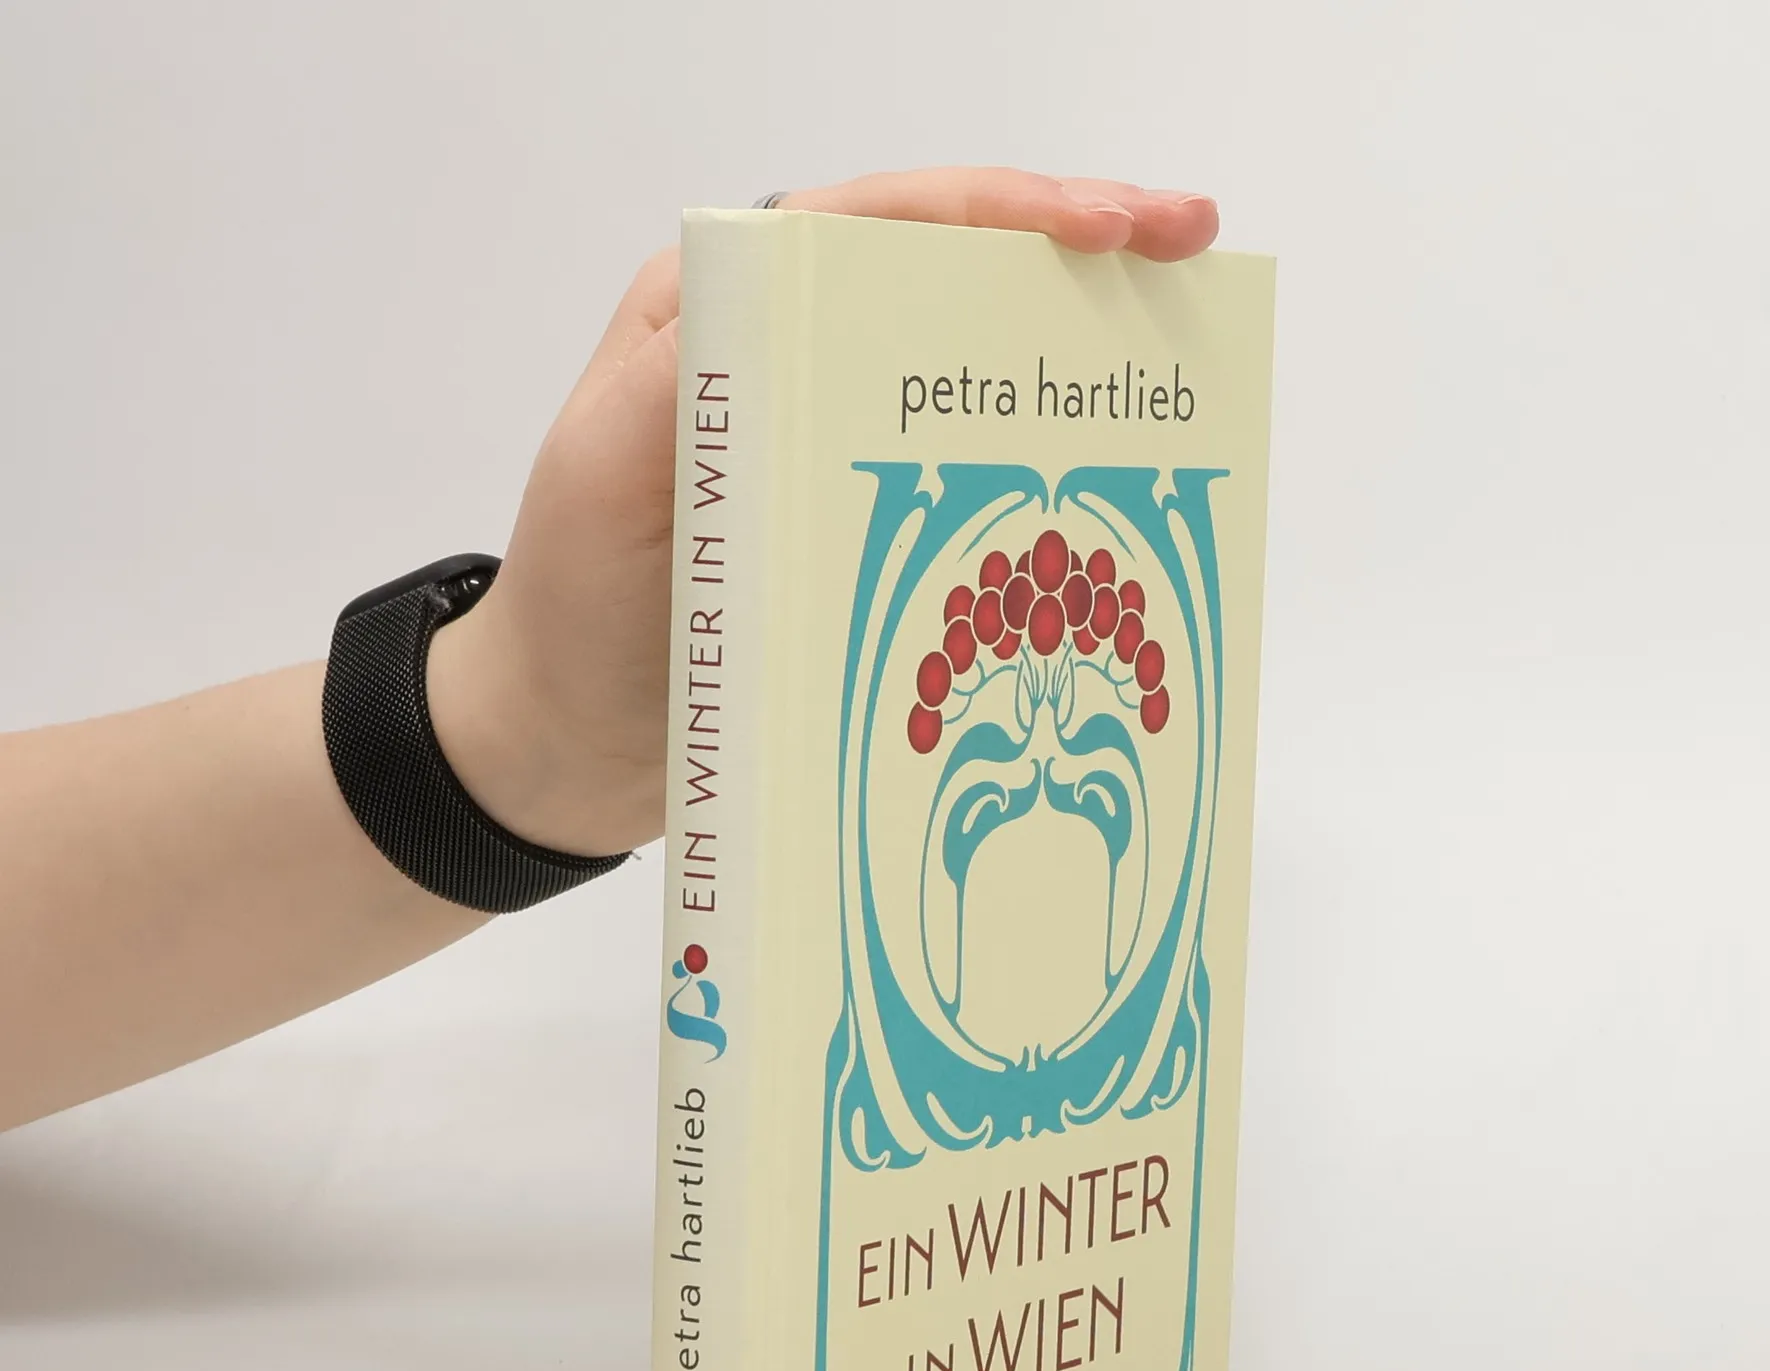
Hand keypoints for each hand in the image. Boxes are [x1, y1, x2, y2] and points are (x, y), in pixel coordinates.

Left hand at [426, 168, 1220, 857]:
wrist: (564, 744)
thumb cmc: (574, 611)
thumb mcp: (608, 481)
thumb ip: (685, 386)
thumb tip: (794, 305)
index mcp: (728, 310)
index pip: (883, 219)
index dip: (1008, 210)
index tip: (1115, 228)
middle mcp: (789, 353)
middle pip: (949, 271)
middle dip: (1075, 252)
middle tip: (1189, 250)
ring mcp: (832, 439)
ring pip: (970, 366)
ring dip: (1072, 353)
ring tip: (1183, 347)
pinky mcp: (860, 521)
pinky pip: (965, 472)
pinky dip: (1041, 466)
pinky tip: (1115, 477)